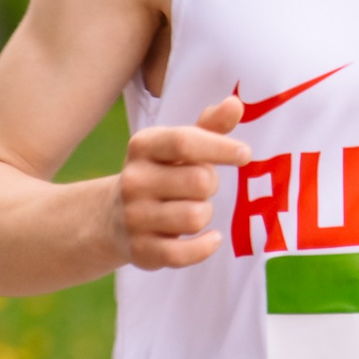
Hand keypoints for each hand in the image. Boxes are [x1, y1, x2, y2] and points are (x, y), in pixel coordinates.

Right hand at [114, 94, 248, 269]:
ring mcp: (133, 217)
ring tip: (194, 209)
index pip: (185, 142)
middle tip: (202, 187)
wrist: (114, 218)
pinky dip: (204, 248)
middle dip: (211, 184)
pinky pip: (182, 254)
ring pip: (195, 217)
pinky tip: (211, 238)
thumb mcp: (179, 145)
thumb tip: (235, 103)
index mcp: (143, 146)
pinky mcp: (139, 251)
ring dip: (206, 214)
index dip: (220, 147)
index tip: (245, 154)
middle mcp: (133, 180)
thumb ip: (210, 126)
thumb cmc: (162, 172)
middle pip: (198, 181)